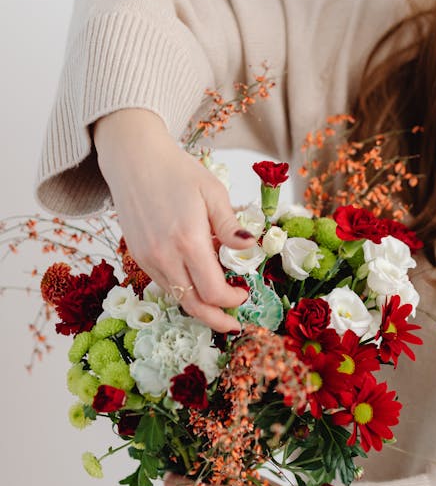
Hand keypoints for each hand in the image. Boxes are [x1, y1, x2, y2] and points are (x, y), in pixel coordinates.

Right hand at [93, 109, 248, 332]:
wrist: (134, 160)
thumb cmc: (177, 171)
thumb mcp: (213, 192)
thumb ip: (230, 225)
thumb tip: (251, 247)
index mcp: (188, 240)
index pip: (212, 290)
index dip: (231, 299)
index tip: (245, 294)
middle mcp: (164, 255)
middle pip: (193, 304)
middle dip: (216, 320)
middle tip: (234, 325)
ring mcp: (148, 258)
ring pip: (177, 297)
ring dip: (199, 306)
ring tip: (219, 306)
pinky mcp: (138, 255)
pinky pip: (164, 284)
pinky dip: (183, 291)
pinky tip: (197, 283)